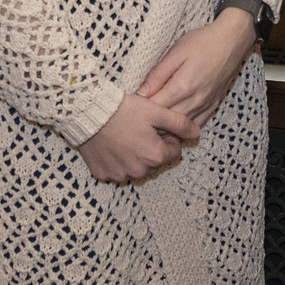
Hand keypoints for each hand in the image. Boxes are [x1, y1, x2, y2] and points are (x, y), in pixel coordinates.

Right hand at [76, 93, 193, 182]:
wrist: (87, 113)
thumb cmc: (123, 110)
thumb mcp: (155, 111)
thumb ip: (179, 122)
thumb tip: (197, 132)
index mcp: (154, 156)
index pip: (174, 152)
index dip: (167, 138)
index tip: (156, 127)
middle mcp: (138, 170)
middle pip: (155, 161)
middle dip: (152, 148)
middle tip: (139, 129)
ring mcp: (119, 175)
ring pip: (136, 167)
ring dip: (135, 156)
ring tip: (124, 135)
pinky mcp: (103, 174)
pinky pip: (116, 170)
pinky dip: (116, 160)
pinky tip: (111, 144)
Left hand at [141, 10, 255, 134]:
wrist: (232, 40)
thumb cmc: (203, 41)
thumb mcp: (177, 51)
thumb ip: (158, 74)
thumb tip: (141, 92)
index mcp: (183, 86)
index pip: (156, 107)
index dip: (141, 109)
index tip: (130, 107)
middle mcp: (195, 100)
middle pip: (168, 120)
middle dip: (152, 120)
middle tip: (137, 118)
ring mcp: (205, 105)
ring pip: (182, 125)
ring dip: (167, 126)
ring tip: (152, 123)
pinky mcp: (213, 105)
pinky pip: (197, 124)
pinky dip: (184, 127)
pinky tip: (174, 124)